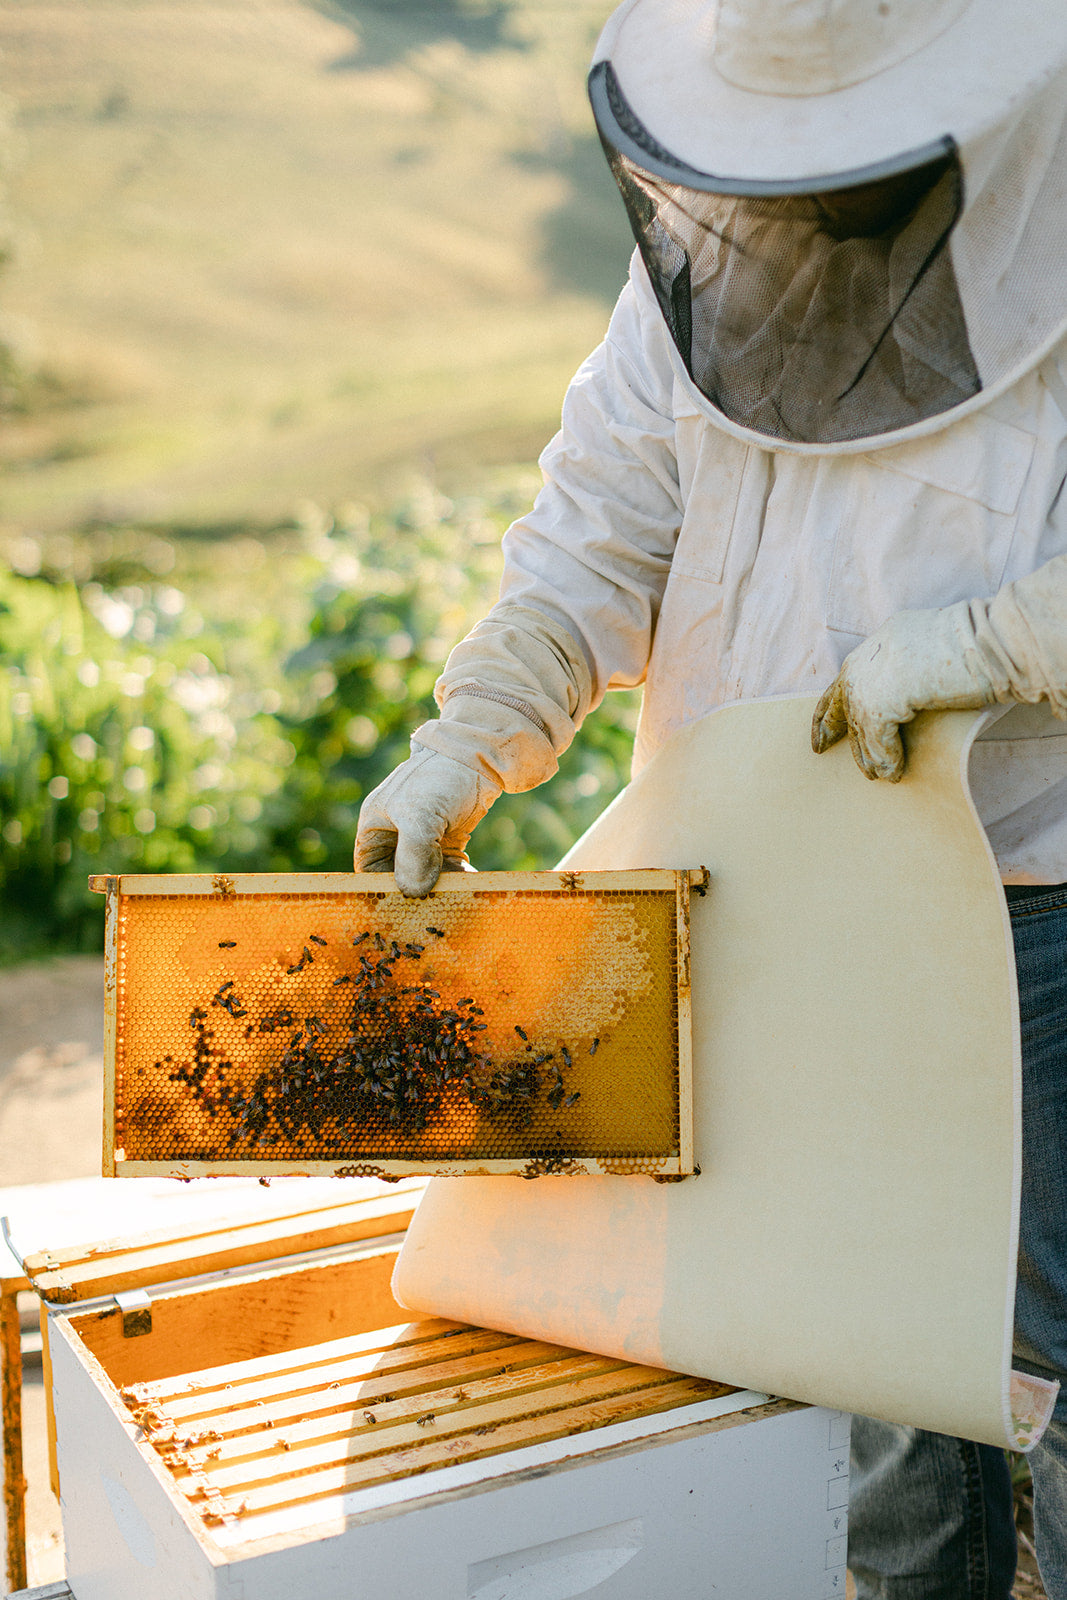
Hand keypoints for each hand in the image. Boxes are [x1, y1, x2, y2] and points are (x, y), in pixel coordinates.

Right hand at [355, 746, 500, 896]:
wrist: (480, 758)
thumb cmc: (440, 780)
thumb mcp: (420, 815)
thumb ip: (413, 853)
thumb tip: (413, 892)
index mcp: (376, 827)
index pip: (369, 870)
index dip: (383, 891)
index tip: (404, 909)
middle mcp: (395, 836)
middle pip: (398, 878)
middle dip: (416, 894)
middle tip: (435, 909)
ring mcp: (423, 840)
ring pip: (426, 877)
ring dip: (442, 889)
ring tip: (458, 895)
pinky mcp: (447, 842)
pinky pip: (447, 870)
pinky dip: (457, 879)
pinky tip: (471, 883)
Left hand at [811, 604, 997, 780]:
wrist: (997, 640)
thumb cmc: (982, 645)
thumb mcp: (933, 652)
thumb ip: (908, 670)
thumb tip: (902, 700)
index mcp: (882, 640)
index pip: (846, 675)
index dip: (831, 703)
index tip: (822, 728)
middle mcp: (870, 655)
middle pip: (840, 698)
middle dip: (831, 727)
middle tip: (822, 750)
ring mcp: (873, 677)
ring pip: (860, 724)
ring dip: (868, 753)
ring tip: (875, 775)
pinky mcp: (884, 699)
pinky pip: (878, 738)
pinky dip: (886, 758)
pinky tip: (894, 773)